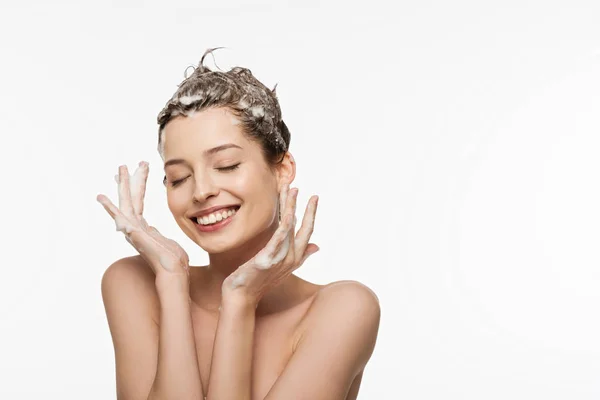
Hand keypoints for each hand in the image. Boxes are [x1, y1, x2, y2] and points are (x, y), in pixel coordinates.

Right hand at [96, 162, 189, 277]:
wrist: (173, 273)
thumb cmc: (173, 261)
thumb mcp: (164, 240)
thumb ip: (154, 233)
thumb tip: (149, 227)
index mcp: (143, 227)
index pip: (137, 203)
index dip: (136, 186)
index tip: (133, 171)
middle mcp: (134, 228)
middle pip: (129, 200)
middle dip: (126, 181)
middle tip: (122, 165)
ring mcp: (133, 232)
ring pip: (124, 205)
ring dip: (121, 187)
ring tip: (117, 171)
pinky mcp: (135, 235)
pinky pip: (121, 219)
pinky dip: (110, 209)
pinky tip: (102, 198)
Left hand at [222, 183, 318, 303]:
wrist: (241, 296)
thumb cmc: (258, 281)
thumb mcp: (281, 267)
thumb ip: (300, 256)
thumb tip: (316, 246)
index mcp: (294, 258)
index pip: (307, 231)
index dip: (311, 214)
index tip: (313, 198)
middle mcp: (291, 258)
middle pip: (302, 227)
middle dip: (305, 208)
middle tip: (306, 191)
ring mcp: (281, 259)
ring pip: (290, 227)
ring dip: (290, 206)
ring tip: (290, 190)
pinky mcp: (267, 259)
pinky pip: (279, 238)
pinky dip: (286, 224)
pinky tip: (288, 213)